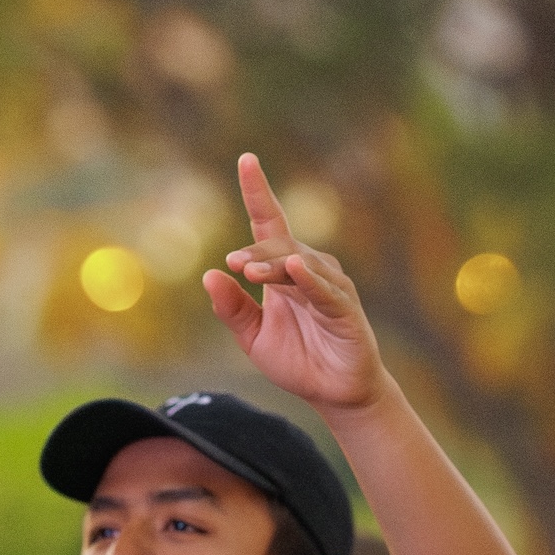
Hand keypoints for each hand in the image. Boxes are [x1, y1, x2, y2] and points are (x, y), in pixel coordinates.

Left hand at [205, 154, 387, 414]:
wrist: (333, 395)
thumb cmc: (298, 360)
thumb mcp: (252, 337)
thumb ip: (232, 309)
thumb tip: (209, 275)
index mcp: (282, 272)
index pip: (269, 223)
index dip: (258, 192)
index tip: (246, 159)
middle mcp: (308, 271)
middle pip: (280, 245)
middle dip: (257, 252)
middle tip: (234, 265)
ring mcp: (329, 287)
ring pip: (299, 264)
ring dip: (274, 265)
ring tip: (251, 272)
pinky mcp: (345, 310)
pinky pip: (325, 290)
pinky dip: (310, 280)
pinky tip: (296, 270)